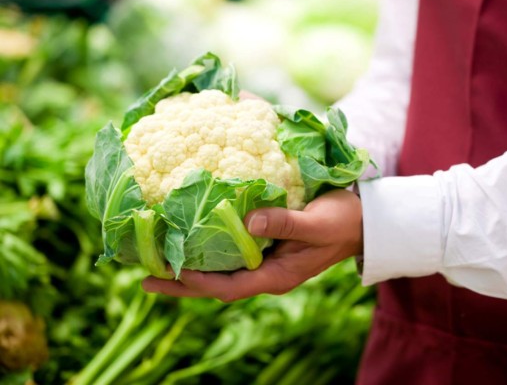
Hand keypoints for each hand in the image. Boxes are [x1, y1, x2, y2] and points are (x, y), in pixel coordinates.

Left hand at [142, 189, 362, 301]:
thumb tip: (248, 220)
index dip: (195, 283)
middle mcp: (266, 273)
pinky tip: (193, 241)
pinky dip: (208, 252)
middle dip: (182, 283)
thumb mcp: (317, 223)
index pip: (228, 286)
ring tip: (157, 262)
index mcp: (277, 275)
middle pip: (217, 285)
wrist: (361, 221)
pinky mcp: (267, 248)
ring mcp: (266, 263)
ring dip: (191, 269)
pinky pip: (231, 256)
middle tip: (145, 276)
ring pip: (221, 272)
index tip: (165, 273)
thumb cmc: (341, 222)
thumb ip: (285, 223)